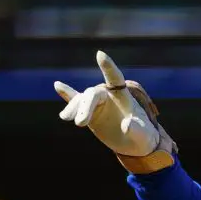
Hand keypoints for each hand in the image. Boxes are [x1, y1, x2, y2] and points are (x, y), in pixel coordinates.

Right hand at [54, 51, 176, 162]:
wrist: (134, 144)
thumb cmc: (143, 136)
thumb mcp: (143, 135)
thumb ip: (136, 128)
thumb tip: (127, 125)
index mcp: (123, 96)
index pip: (115, 78)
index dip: (108, 67)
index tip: (100, 55)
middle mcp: (108, 95)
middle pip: (93, 94)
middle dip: (85, 106)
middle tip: (80, 124)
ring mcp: (98, 103)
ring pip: (82, 100)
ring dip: (73, 108)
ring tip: (66, 118)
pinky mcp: (89, 113)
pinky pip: (76, 100)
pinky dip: (67, 94)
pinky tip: (57, 85)